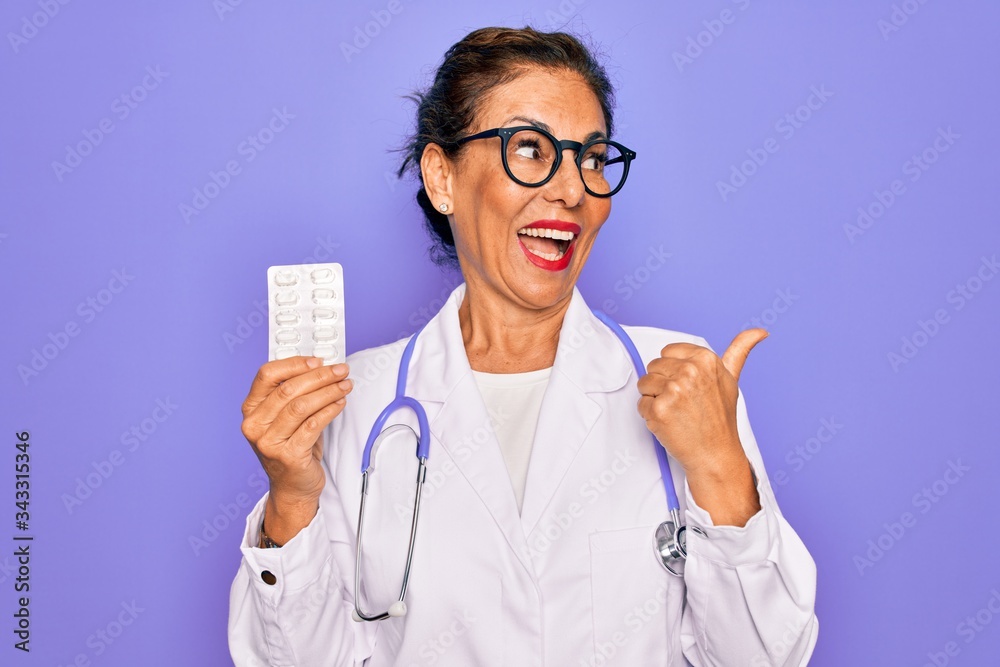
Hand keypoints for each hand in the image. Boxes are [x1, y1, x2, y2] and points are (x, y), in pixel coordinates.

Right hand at [240, 356, 353, 543]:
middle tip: (340, 370)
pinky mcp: (288, 455)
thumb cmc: (292, 448)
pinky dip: (330, 410)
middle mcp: (254, 425)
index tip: (318, 360)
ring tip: (344, 385)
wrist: (293, 487)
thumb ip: (294, 393)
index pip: (267, 375)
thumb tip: (321, 367)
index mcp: (251, 410)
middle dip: (319, 376)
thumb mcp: (284, 418)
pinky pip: (313, 425)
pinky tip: (340, 403)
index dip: (294, 363)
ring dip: (328, 391)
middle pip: (287, 389)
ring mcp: (268, 442)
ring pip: (301, 406)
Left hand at [636, 329, 766, 523]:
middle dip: (663, 384)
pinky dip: (650, 416)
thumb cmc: (721, 418)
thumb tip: (760, 331)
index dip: (673, 371)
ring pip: (644, 384)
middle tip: (683, 404)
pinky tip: (670, 423)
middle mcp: (690, 371)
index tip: (688, 387)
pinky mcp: (658, 410)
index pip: (667, 352)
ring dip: (655, 399)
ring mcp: (673, 391)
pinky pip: (641, 404)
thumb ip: (740, 350)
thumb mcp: (731, 379)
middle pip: (654, 367)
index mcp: (705, 359)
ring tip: (677, 412)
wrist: (715, 455)